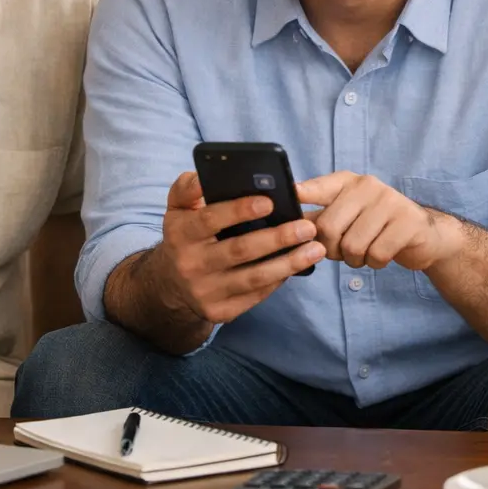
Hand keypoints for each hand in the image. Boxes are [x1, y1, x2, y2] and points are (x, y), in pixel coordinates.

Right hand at [149, 171, 325, 324]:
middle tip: (308, 227)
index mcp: (180, 233)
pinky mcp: (218, 312)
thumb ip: (188, 188)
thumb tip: (204, 176)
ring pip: (253, 278)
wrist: (171, 283)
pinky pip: (255, 295)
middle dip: (277, 238)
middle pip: (239, 250)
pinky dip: (279, 280)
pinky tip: (298, 266)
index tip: (270, 201)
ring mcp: (204, 292)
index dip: (239, 210)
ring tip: (316, 249)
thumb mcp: (178, 208)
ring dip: (288, 263)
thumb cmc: (186, 234)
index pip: (210, 220)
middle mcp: (189, 265)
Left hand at [295, 171, 459, 271]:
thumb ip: (320, 218)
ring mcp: (390, 202)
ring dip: (355, 260)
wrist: (424, 235)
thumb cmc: (377, 227)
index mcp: (349, 183)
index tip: (292, 194)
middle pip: (329, 227)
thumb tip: (287, 223)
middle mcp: (368, 186)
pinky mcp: (408, 223)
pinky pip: (376, 254)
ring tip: (365, 252)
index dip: (303, 192)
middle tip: (343, 253)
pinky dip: (374, 263)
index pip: (320, 187)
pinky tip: (382, 254)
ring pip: (352, 245)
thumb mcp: (349, 217)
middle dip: (331, 250)